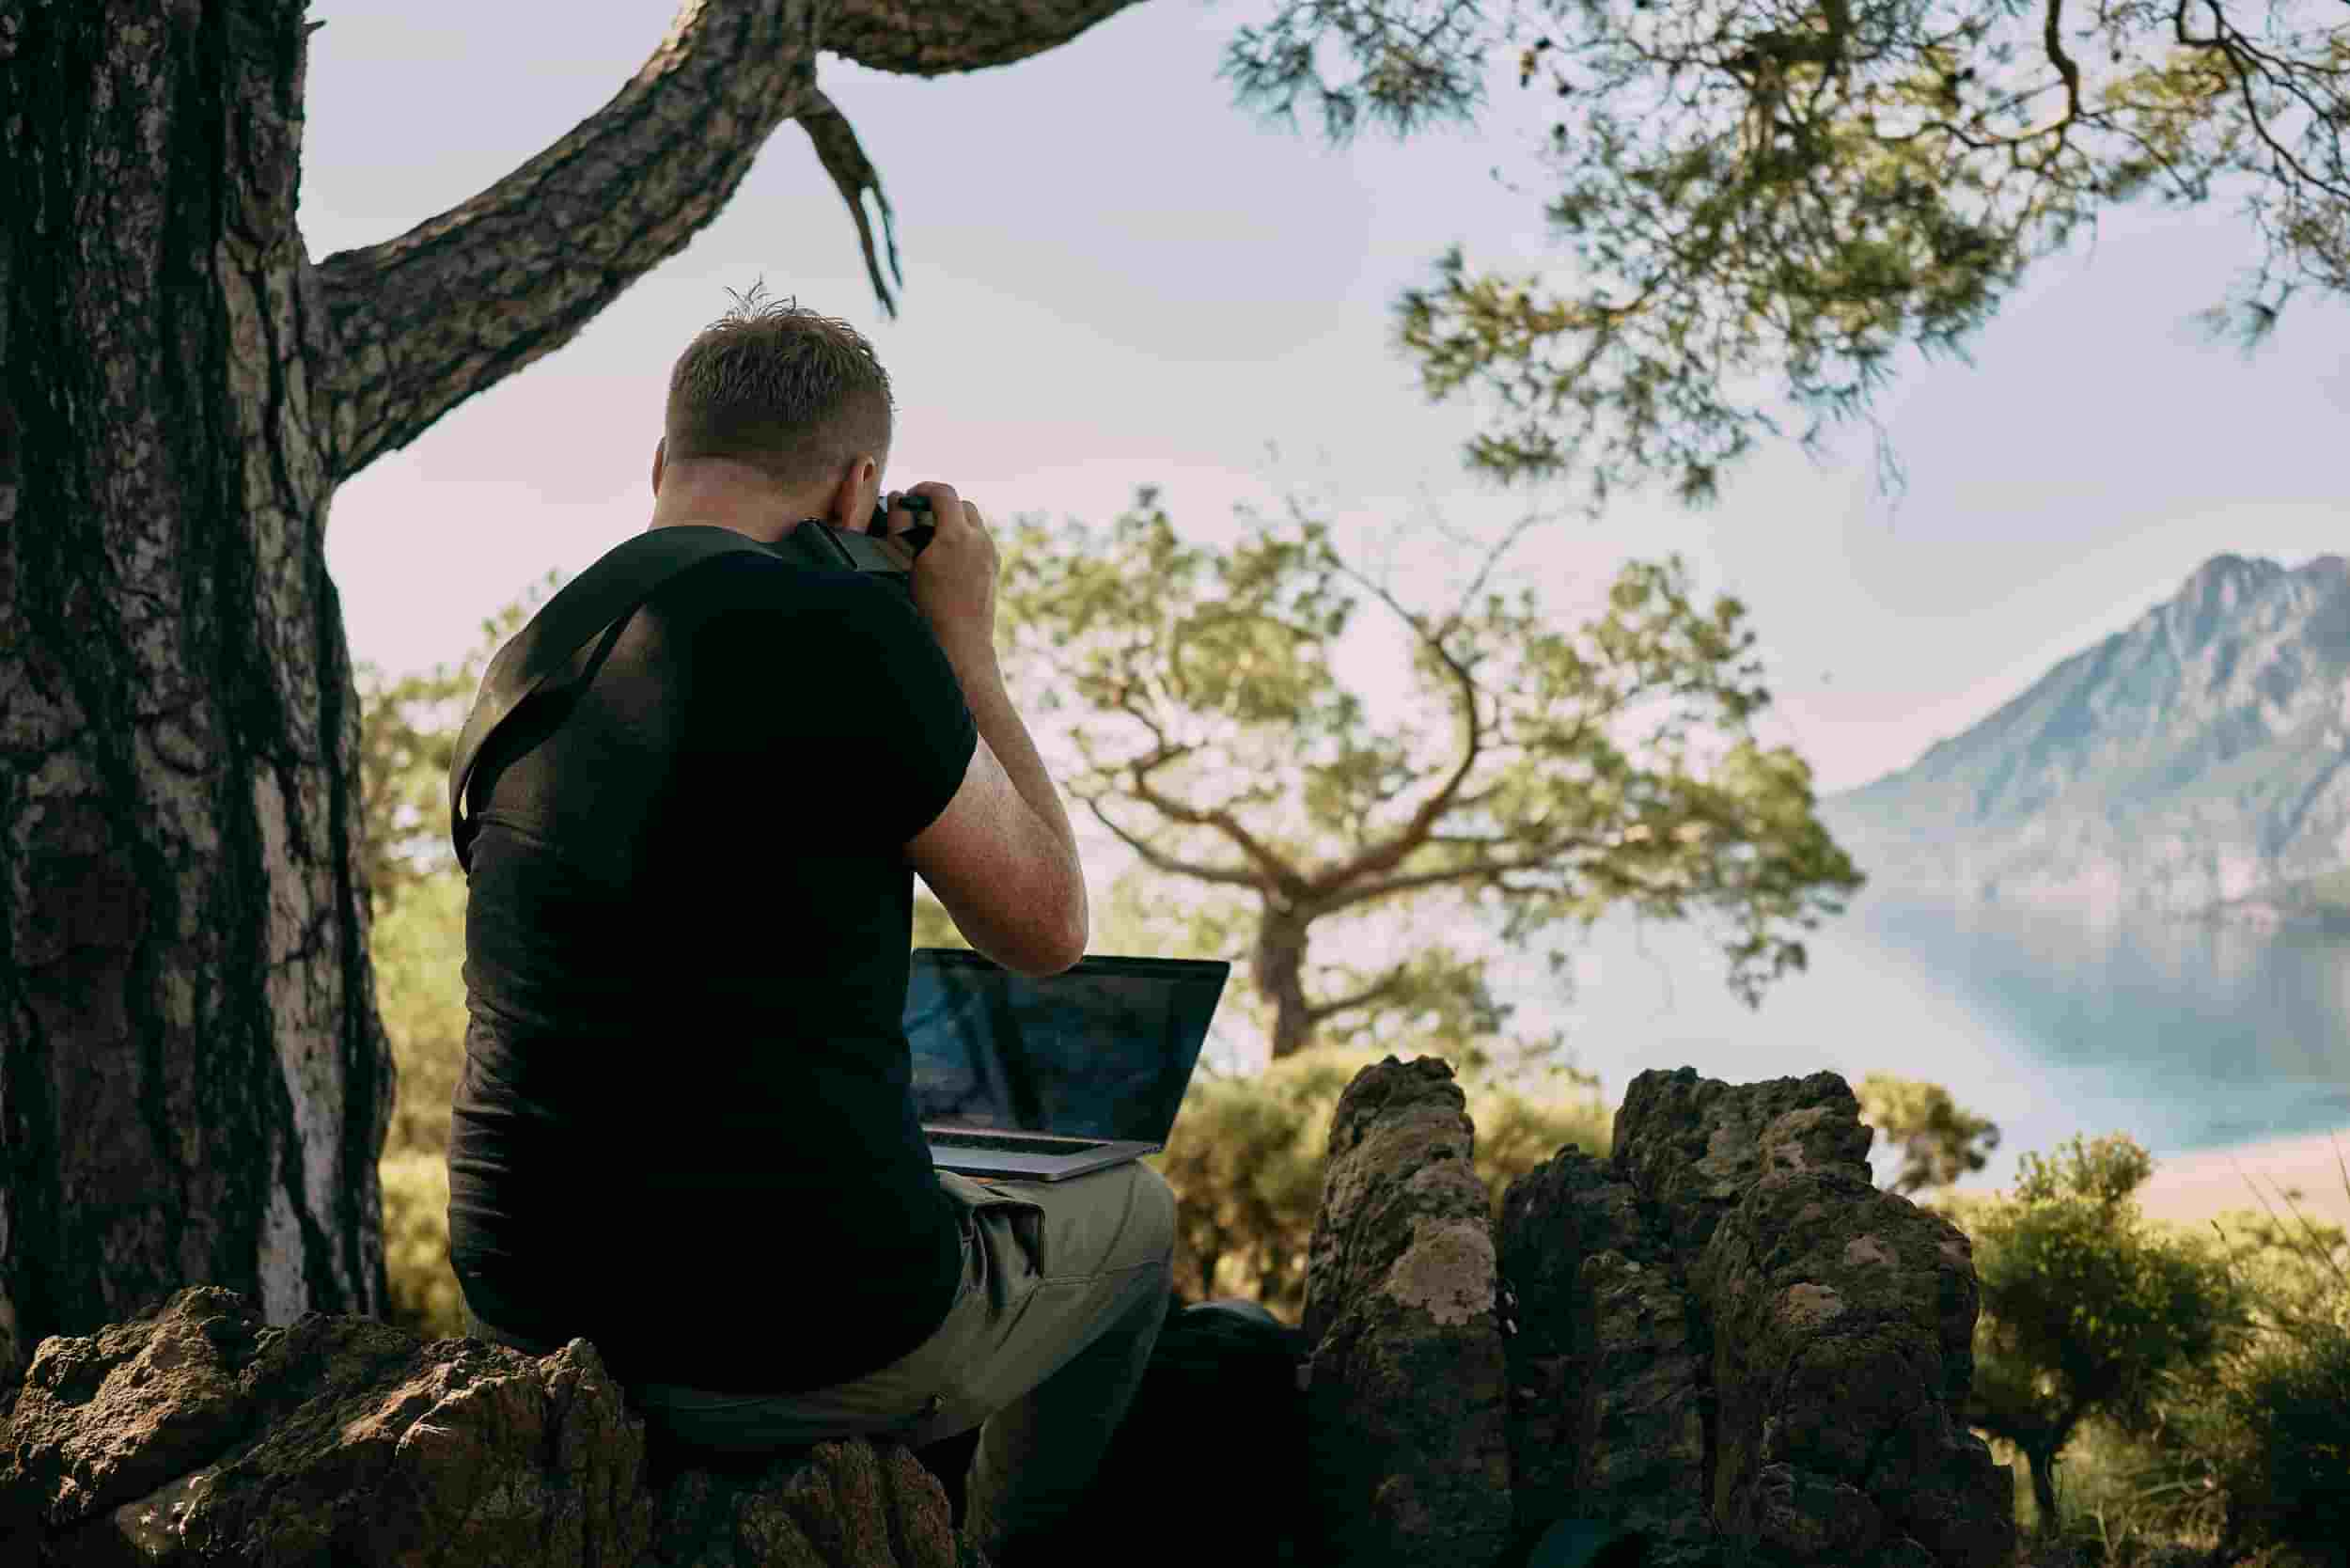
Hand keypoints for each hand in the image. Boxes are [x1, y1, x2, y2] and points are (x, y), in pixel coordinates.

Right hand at [883, 482, 998, 650]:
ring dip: (954, 523)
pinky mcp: (995, 568)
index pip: (943, 493)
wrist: (960, 642)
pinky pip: (980, 542)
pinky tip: (946, 559)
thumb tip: (896, 500)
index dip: (924, 489)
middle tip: (919, 516)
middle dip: (941, 506)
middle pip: (963, 505)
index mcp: (956, 536)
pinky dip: (964, 540)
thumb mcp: (908, 564)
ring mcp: (991, 554)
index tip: (910, 496)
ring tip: (931, 539)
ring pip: (974, 524)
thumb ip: (902, 527)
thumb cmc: (929, 608)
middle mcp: (980, 541)